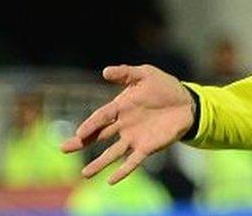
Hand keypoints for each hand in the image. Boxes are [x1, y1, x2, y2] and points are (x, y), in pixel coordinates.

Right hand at [60, 64, 194, 184]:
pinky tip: (111, 181)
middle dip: (82, 142)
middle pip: (99, 135)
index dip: (91, 125)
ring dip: (99, 163)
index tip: (79, 133)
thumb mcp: (146, 74)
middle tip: (64, 149)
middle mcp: (123, 124)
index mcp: (120, 107)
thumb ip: (126, 73)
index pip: (101, 117)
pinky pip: (133, 162)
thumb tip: (104, 71)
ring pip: (112, 153)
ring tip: (85, 174)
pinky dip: (122, 171)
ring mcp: (134, 137)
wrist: (186, 102)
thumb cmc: (164, 86)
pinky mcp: (148, 147)